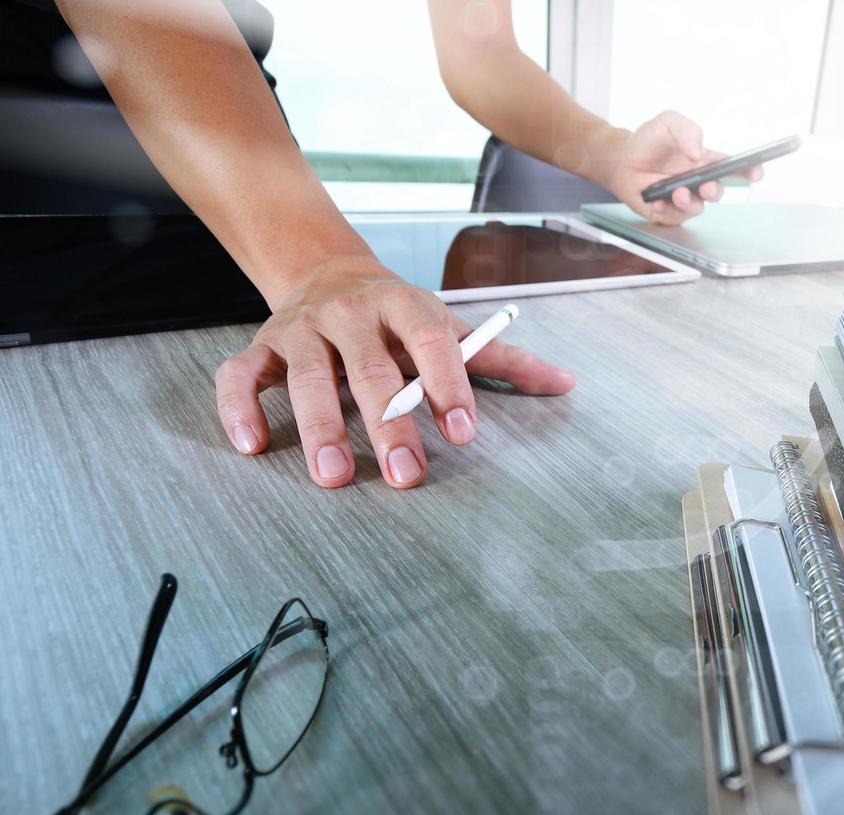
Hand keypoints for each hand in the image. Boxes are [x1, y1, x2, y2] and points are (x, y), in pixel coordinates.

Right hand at [214, 255, 575, 488]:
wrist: (328, 271)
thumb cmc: (398, 316)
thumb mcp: (449, 326)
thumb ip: (502, 359)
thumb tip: (565, 383)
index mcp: (403, 303)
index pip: (429, 340)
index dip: (447, 384)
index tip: (463, 432)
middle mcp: (350, 311)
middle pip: (369, 367)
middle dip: (388, 422)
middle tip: (404, 474)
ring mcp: (302, 328)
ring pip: (305, 374)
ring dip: (318, 426)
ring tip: (334, 475)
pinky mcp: (261, 346)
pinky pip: (241, 375)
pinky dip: (240, 407)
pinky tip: (255, 445)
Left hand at [603, 110, 763, 225]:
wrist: (620, 160)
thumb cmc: (648, 141)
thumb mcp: (667, 123)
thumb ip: (686, 129)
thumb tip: (698, 151)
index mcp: (704, 161)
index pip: (732, 167)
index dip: (749, 171)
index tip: (756, 172)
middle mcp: (697, 182)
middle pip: (717, 192)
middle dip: (715, 191)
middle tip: (706, 186)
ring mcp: (684, 199)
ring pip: (697, 208)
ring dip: (688, 202)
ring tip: (676, 192)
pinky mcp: (668, 213)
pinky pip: (675, 219)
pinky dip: (667, 211)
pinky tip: (657, 201)